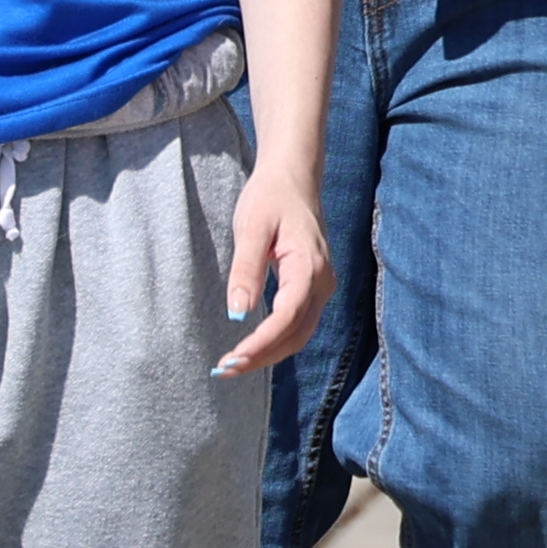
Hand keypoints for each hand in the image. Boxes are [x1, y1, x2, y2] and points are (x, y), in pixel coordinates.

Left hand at [216, 165, 331, 373]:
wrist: (293, 177)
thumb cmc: (270, 196)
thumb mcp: (251, 228)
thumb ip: (246, 270)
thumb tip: (238, 313)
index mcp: (309, 267)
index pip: (287, 318)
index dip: (260, 344)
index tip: (231, 359)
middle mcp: (322, 281)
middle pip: (296, 335)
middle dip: (262, 357)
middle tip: (223, 370)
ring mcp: (321, 286)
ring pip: (299, 334)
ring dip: (268, 353)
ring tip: (233, 364)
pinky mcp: (313, 286)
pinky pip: (298, 323)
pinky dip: (275, 341)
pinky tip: (251, 347)